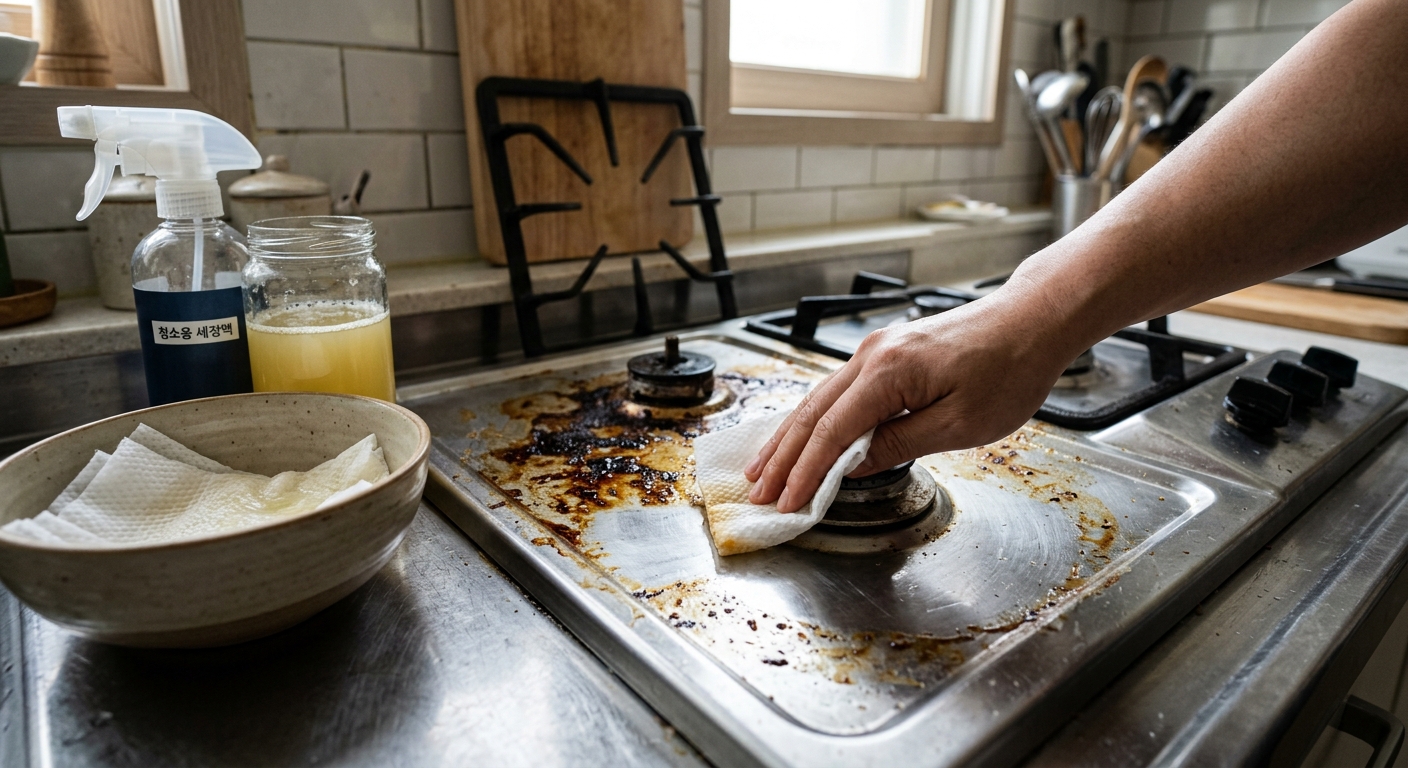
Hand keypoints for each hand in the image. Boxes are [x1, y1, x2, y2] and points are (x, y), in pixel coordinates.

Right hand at [743, 288, 1085, 512]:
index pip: (832, 433)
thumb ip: (900, 445)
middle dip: (782, 457)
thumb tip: (853, 465)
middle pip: (812, 413)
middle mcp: (872, 356)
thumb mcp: (960, 424)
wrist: (1033, 319)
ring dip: (790, 437)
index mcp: (888, 373)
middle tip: (757, 492)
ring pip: (818, 399)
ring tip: (763, 468)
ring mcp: (877, 350)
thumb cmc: (1009, 368)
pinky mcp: (887, 353)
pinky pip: (838, 390)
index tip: (786, 502)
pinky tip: (801, 436)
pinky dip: (815, 419)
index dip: (805, 472)